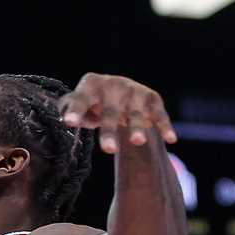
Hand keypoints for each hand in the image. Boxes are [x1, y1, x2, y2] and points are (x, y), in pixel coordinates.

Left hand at [59, 73, 176, 153]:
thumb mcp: (77, 106)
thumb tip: (63, 119)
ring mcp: (134, 90)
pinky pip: (159, 114)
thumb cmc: (91, 104)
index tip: (69, 123)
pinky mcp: (152, 97)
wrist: (119, 91)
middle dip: (109, 131)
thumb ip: (66, 111)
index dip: (75, 111)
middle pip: (109, 112)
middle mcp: (113, 84)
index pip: (80, 99)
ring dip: (137, 127)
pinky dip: (164, 126)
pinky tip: (170, 139)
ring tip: (137, 142)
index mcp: (90, 85)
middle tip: (108, 150)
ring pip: (135, 114)